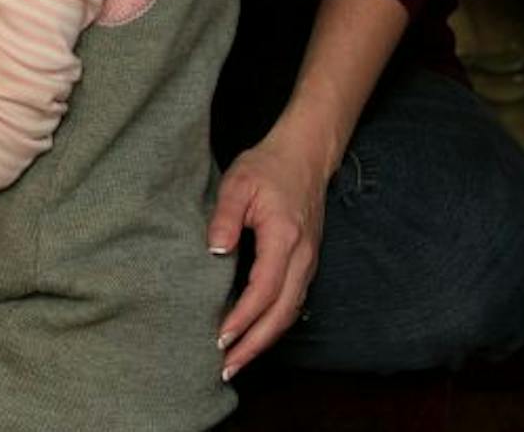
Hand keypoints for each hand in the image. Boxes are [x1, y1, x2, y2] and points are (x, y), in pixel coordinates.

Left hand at [209, 135, 328, 378]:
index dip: (243, 317)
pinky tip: (254, 335)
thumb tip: (215, 251)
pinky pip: (292, 302)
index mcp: (284, 237)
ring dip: (264, 339)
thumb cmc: (266, 167)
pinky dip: (273, 324)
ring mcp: (308, 262)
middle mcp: (302, 256)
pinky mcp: (306, 263)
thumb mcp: (237, 182)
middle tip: (228, 367)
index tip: (221, 338)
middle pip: (282, 313)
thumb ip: (225, 217)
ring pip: (290, 312)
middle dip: (255, 344)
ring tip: (237, 360)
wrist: (304, 156)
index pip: (264, 289)